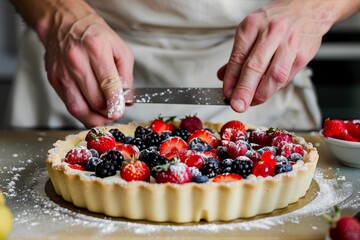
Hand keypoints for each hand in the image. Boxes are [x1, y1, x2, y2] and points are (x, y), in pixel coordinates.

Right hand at [43, 11, 133, 127]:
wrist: (64, 23)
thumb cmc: (94, 35)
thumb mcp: (120, 49)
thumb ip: (126, 76)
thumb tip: (127, 99)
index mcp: (96, 49)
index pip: (108, 84)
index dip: (116, 103)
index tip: (120, 110)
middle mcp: (77, 61)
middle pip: (94, 100)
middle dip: (108, 112)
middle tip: (115, 112)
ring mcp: (63, 72)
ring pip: (79, 108)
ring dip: (95, 119)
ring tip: (105, 117)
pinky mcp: (54, 80)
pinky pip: (69, 105)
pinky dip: (83, 113)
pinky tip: (92, 111)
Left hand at [218, 0, 332, 112]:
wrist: (307, 7)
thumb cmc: (275, 21)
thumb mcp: (250, 31)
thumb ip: (237, 56)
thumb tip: (223, 78)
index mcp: (252, 26)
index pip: (238, 58)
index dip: (231, 80)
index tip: (227, 94)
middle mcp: (271, 32)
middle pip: (255, 67)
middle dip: (245, 90)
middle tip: (238, 105)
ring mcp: (289, 43)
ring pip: (274, 75)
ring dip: (262, 93)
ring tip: (252, 101)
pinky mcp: (303, 54)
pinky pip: (287, 77)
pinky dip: (275, 88)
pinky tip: (268, 89)